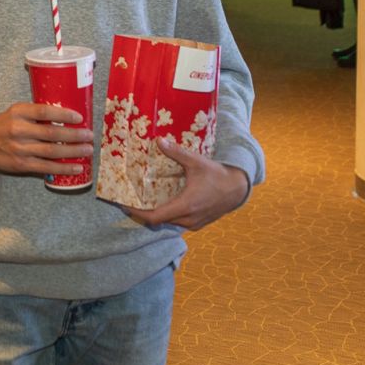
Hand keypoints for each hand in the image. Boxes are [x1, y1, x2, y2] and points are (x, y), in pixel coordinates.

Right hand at [0, 103, 93, 176]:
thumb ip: (37, 113)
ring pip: (52, 151)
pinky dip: (64, 168)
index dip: (64, 115)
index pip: (44, 112)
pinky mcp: (22, 164)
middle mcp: (19, 130)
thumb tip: (67, 116)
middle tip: (89, 135)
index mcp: (18, 112)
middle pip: (52, 133)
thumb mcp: (18, 111)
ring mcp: (20, 149)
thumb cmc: (7, 124)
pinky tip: (76, 168)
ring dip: (73, 152)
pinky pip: (47, 167)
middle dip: (74, 136)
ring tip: (87, 150)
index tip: (79, 118)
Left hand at [125, 138, 249, 229]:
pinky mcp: (199, 224)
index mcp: (185, 206)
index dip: (137, 212)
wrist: (239, 189)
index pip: (154, 217)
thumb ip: (176, 153)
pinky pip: (178, 222)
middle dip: (144, 211)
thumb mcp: (196, 162)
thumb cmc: (218, 175)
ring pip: (169, 222)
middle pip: (159, 220)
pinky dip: (169, 215)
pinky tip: (165, 202)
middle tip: (132, 199)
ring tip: (145, 200)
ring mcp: (194, 223)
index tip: (125, 204)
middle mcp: (188, 219)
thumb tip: (158, 141)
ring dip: (157, 213)